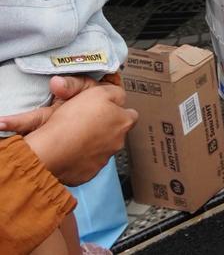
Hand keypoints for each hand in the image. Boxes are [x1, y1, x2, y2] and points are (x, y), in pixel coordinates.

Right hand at [10, 79, 137, 185]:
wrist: (51, 150)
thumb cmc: (74, 120)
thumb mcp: (97, 92)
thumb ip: (114, 93)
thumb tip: (119, 97)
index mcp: (124, 122)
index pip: (130, 115)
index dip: (117, 111)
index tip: (105, 110)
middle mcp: (118, 143)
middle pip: (116, 133)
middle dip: (104, 129)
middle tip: (86, 123)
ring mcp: (103, 160)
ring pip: (102, 150)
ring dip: (92, 144)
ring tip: (74, 138)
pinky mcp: (87, 174)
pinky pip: (86, 165)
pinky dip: (79, 159)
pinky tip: (68, 152)